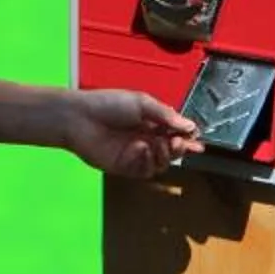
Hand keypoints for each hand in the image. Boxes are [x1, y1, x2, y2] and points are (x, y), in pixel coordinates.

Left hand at [66, 87, 202, 179]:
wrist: (79, 118)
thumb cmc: (107, 104)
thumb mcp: (142, 103)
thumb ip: (166, 115)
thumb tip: (189, 125)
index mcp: (151, 122)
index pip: (175, 132)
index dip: (187, 136)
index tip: (195, 136)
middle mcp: (146, 139)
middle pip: (172, 150)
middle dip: (180, 147)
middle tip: (180, 142)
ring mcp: (136, 155)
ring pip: (162, 163)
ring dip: (166, 155)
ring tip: (162, 144)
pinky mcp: (125, 167)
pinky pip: (145, 170)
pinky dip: (148, 161)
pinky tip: (142, 148)